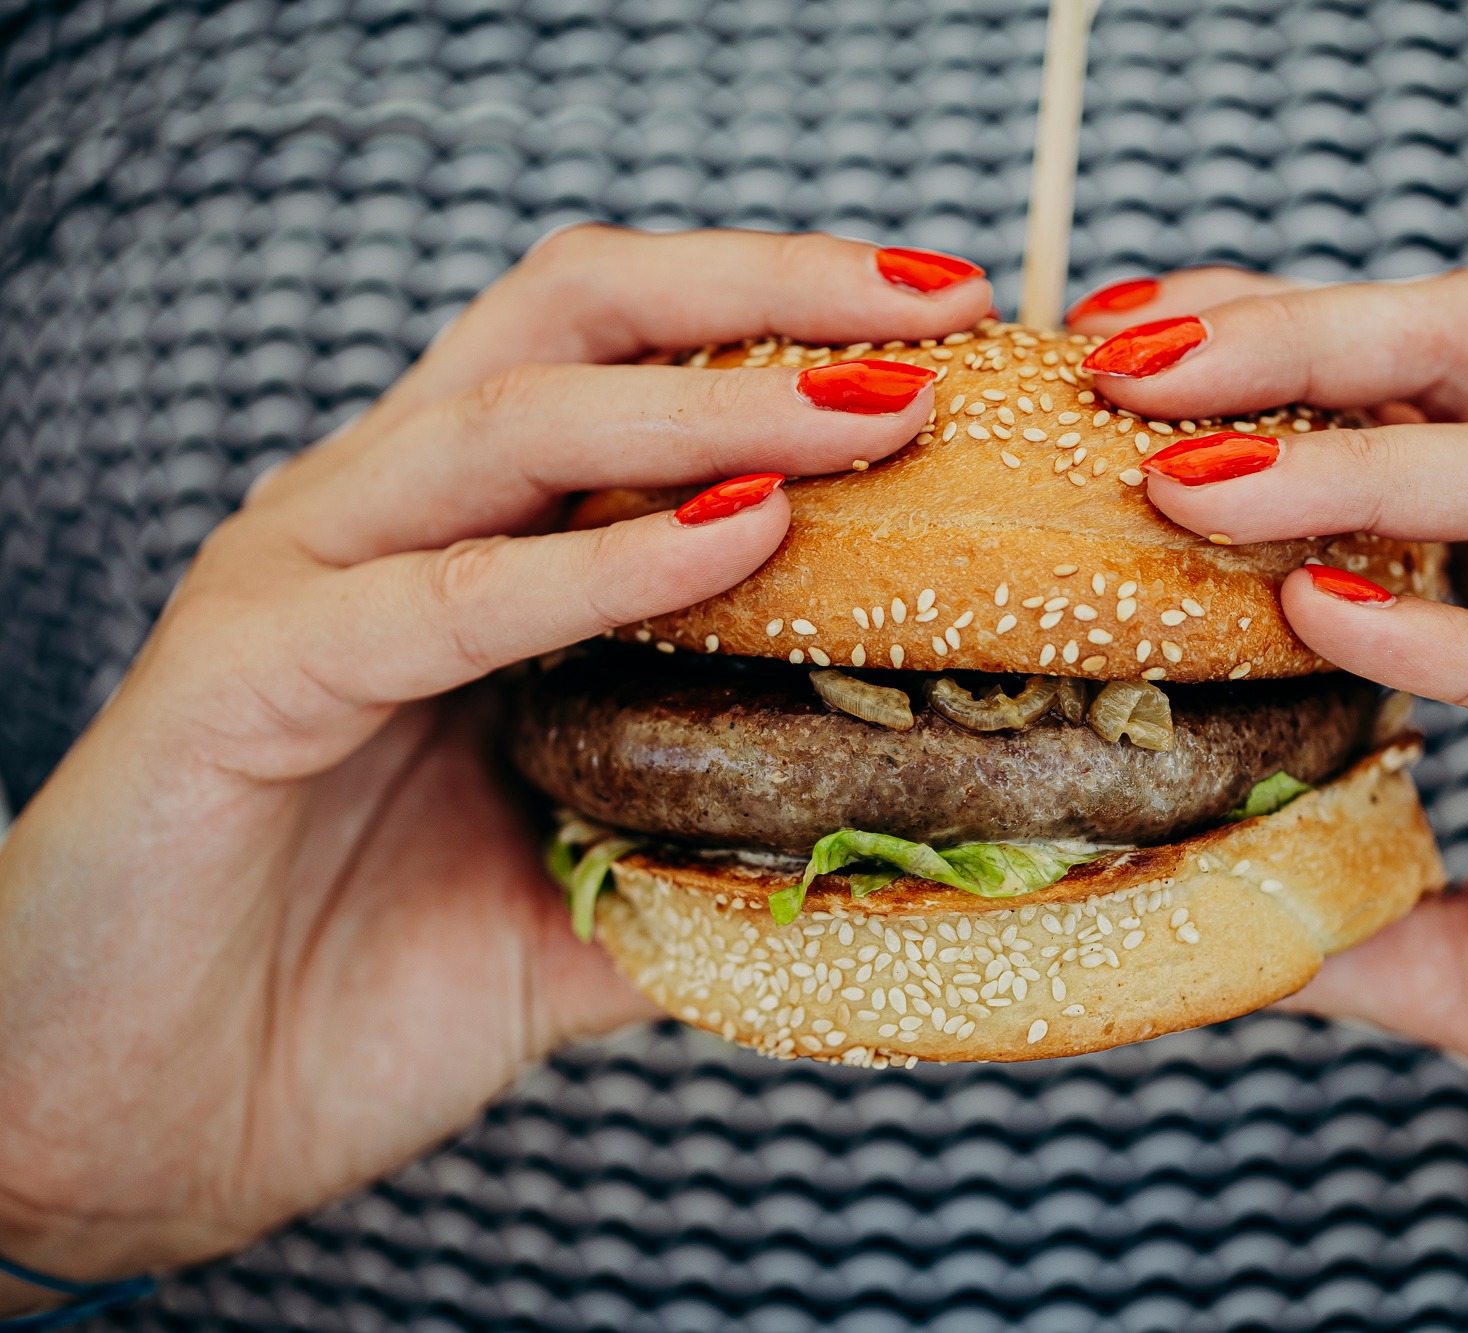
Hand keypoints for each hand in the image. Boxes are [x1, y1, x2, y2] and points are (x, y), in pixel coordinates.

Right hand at [0, 228, 989, 1300]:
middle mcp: (385, 520)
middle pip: (581, 313)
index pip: (633, 360)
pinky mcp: (247, 675)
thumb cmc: (341, 994)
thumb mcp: (577, 893)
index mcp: (461, 541)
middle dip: (771, 287)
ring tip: (877, 404)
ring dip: (716, 400)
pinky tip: (741, 537)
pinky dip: (601, 562)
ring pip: (518, 416)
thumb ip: (706, 841)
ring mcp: (306, 579)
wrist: (135, 1126)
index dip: (790, 324)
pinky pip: (444, 597)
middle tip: (944, 305)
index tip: (956, 334)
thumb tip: (884, 837)